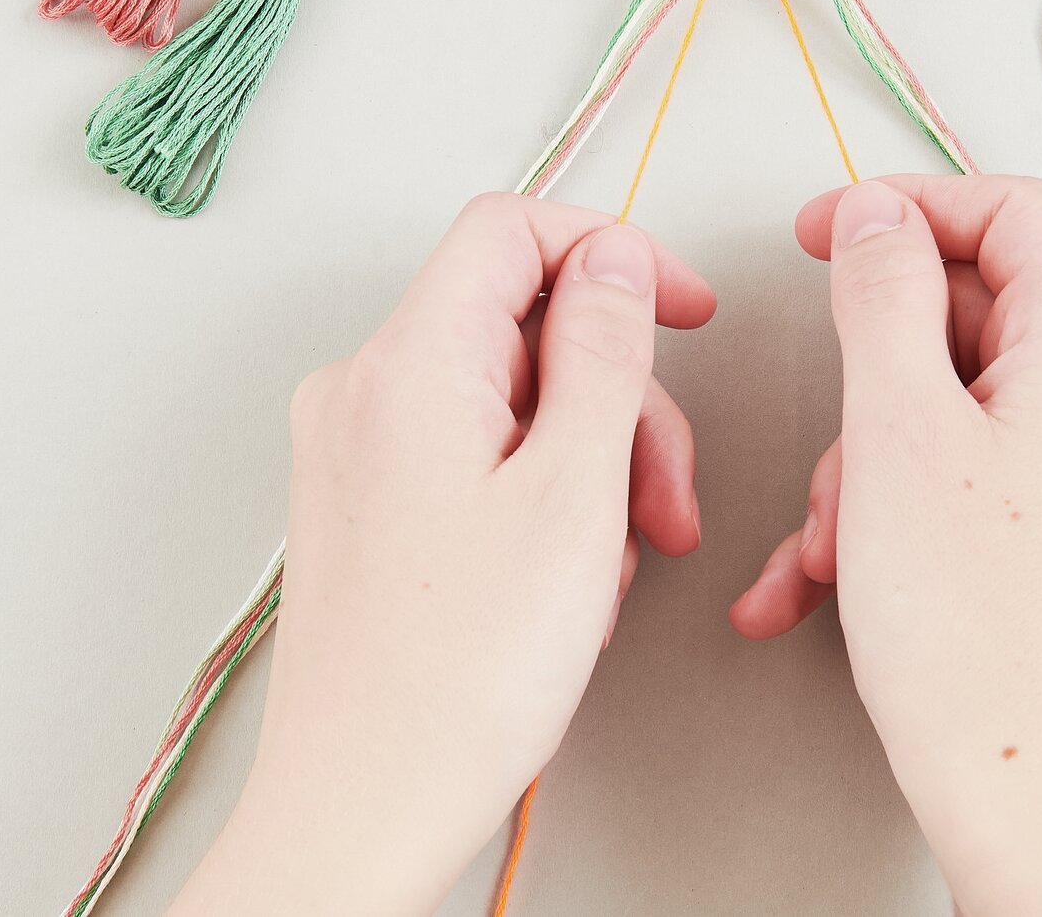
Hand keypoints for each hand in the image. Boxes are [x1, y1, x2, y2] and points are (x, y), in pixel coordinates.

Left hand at [169, 194, 714, 916]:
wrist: (360, 812)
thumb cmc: (457, 679)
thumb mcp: (574, 492)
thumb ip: (605, 350)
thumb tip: (617, 259)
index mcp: (408, 364)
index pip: (514, 228)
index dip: (613, 252)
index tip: (681, 306)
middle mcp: (367, 388)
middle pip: (525, 321)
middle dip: (618, 392)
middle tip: (663, 488)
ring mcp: (361, 444)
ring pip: (512, 390)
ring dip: (592, 453)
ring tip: (624, 548)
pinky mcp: (371, 495)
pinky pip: (479, 444)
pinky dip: (544, 486)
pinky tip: (570, 568)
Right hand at [731, 176, 1041, 916]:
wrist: (1027, 795)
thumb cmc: (973, 633)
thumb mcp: (896, 428)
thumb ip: (881, 292)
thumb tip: (877, 213)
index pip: (1013, 210)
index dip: (911, 205)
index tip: (827, 230)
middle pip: (976, 305)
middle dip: (877, 363)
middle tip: (830, 425)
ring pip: (957, 389)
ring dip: (873, 448)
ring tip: (837, 534)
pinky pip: (971, 455)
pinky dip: (896, 491)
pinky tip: (831, 565)